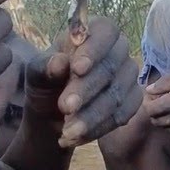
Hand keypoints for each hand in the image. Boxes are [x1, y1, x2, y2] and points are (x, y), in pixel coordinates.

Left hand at [24, 17, 140, 147]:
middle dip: (86, 90)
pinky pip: (122, 115)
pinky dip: (99, 128)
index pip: (105, 32)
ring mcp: (129, 75)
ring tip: (67, 132)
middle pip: (110, 67)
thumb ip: (45, 66)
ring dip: (91, 116)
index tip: (77, 69)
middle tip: (64, 107)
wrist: (53, 108)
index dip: (94, 49)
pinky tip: (78, 137)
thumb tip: (59, 63)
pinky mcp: (133, 100)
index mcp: (96, 31)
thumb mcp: (36, 73)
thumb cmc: (47, 79)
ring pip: (116, 96)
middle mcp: (118, 50)